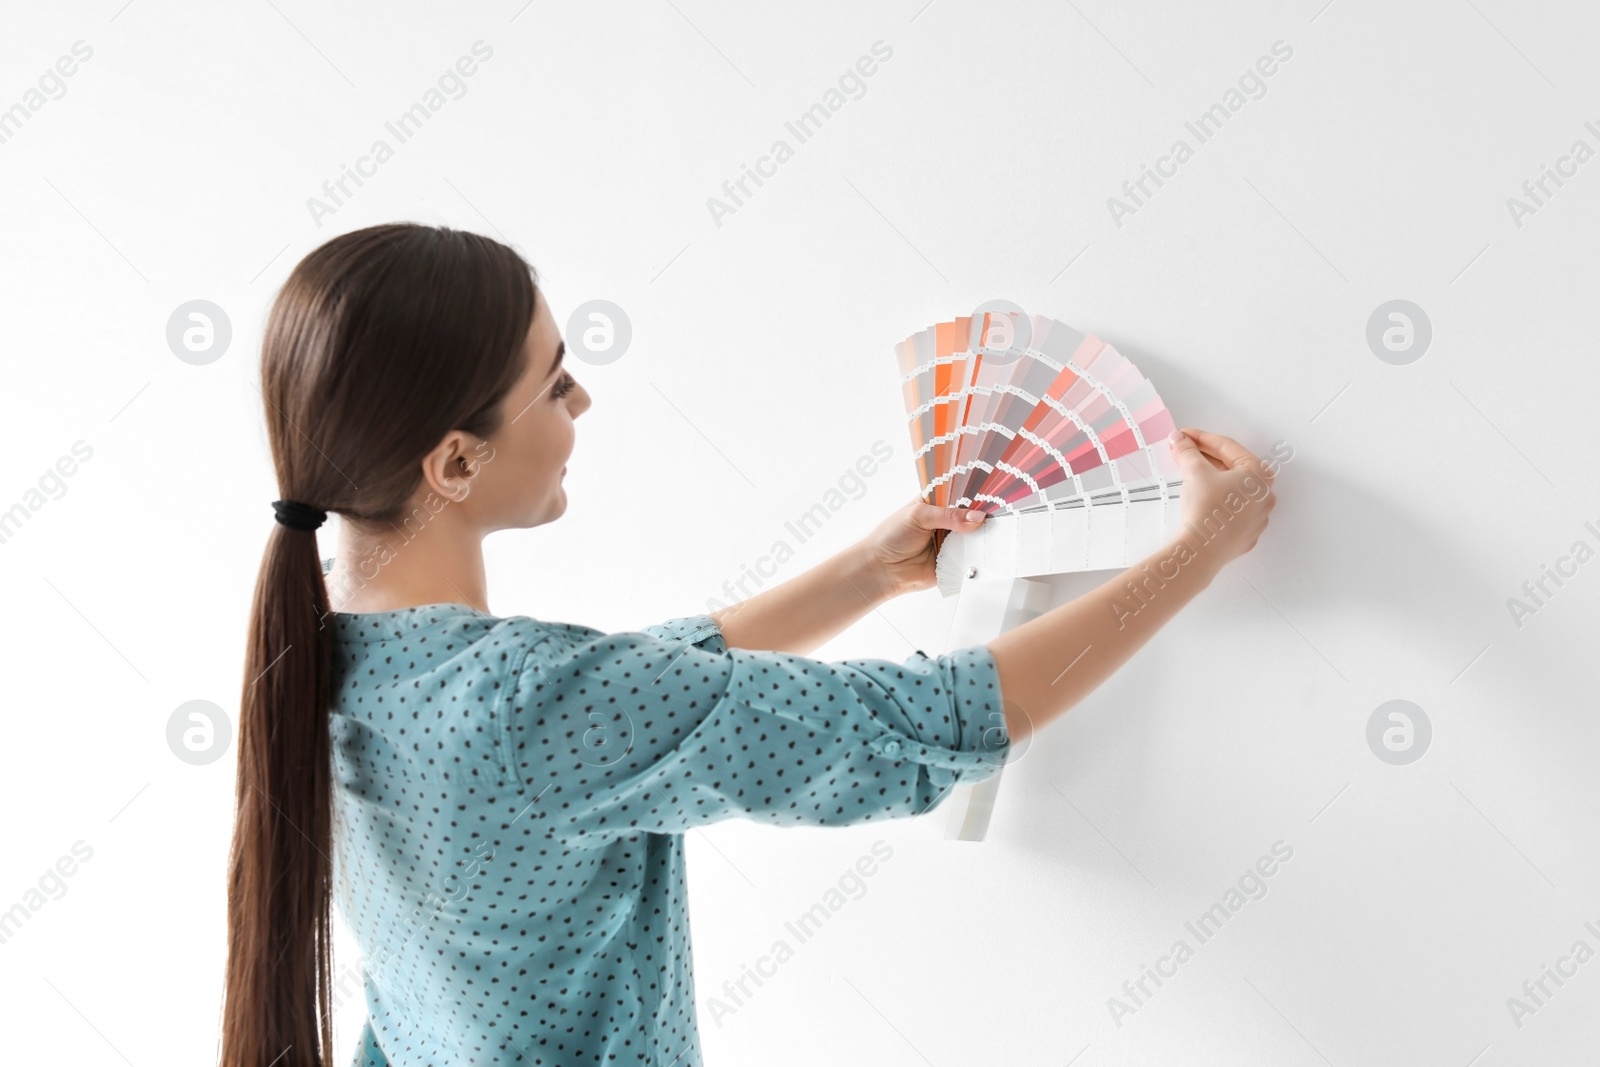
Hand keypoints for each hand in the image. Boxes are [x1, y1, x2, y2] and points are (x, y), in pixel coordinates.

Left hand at [859, 497, 987, 597]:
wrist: (882, 570)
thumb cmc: (891, 536)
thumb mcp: (919, 516)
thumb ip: (949, 515)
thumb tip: (977, 517)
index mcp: (937, 502)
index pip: (961, 492)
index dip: (977, 492)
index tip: (995, 491)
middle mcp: (947, 520)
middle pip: (973, 514)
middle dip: (985, 514)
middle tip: (1000, 513)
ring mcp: (952, 541)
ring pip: (976, 536)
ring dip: (984, 536)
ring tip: (999, 531)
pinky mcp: (955, 561)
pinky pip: (972, 558)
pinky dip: (979, 555)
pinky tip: (988, 551)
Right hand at [1168, 427, 1276, 572]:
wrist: (1202, 551)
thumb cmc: (1208, 510)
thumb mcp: (1195, 472)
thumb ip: (1187, 451)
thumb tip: (1179, 440)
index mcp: (1259, 475)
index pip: (1227, 447)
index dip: (1201, 438)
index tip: (1184, 435)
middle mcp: (1264, 496)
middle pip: (1232, 468)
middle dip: (1206, 458)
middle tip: (1184, 452)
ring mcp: (1256, 518)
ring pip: (1232, 490)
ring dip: (1212, 479)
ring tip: (1190, 474)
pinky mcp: (1244, 535)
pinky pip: (1230, 511)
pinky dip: (1216, 501)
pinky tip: (1200, 500)